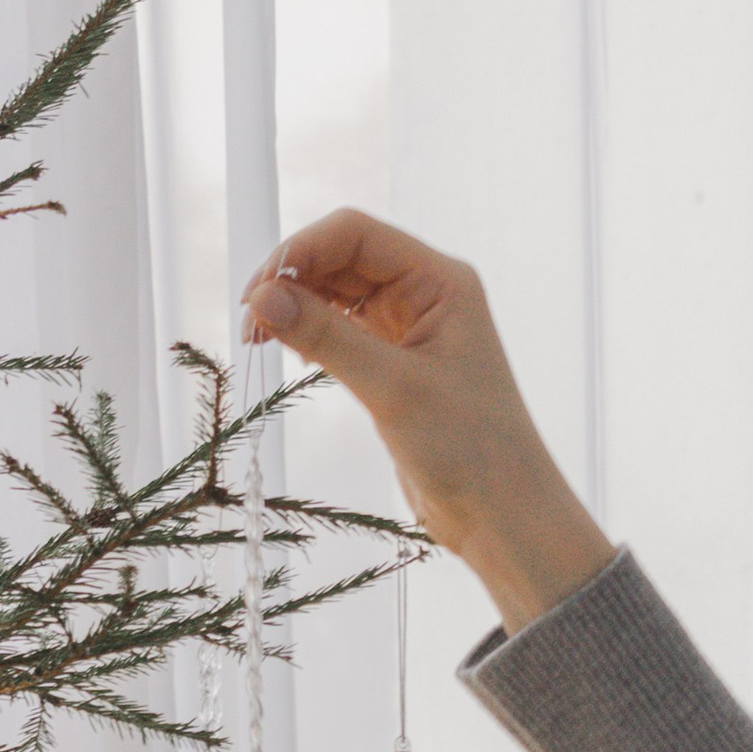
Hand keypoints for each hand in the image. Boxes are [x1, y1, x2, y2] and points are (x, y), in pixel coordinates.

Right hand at [242, 209, 615, 631]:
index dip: (300, 251)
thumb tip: (263, 299)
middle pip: (342, 258)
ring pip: (338, 295)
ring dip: (297, 307)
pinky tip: (291, 352)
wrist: (502, 516)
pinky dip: (312, 334)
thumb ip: (327, 337)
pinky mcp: (396, 365)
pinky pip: (343, 330)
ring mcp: (410, 329)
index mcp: (441, 281)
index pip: (355, 234)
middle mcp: (426, 295)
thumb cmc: (471, 450)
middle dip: (292, 279)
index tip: (258, 291)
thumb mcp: (392, 389)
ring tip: (259, 338)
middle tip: (250, 321)